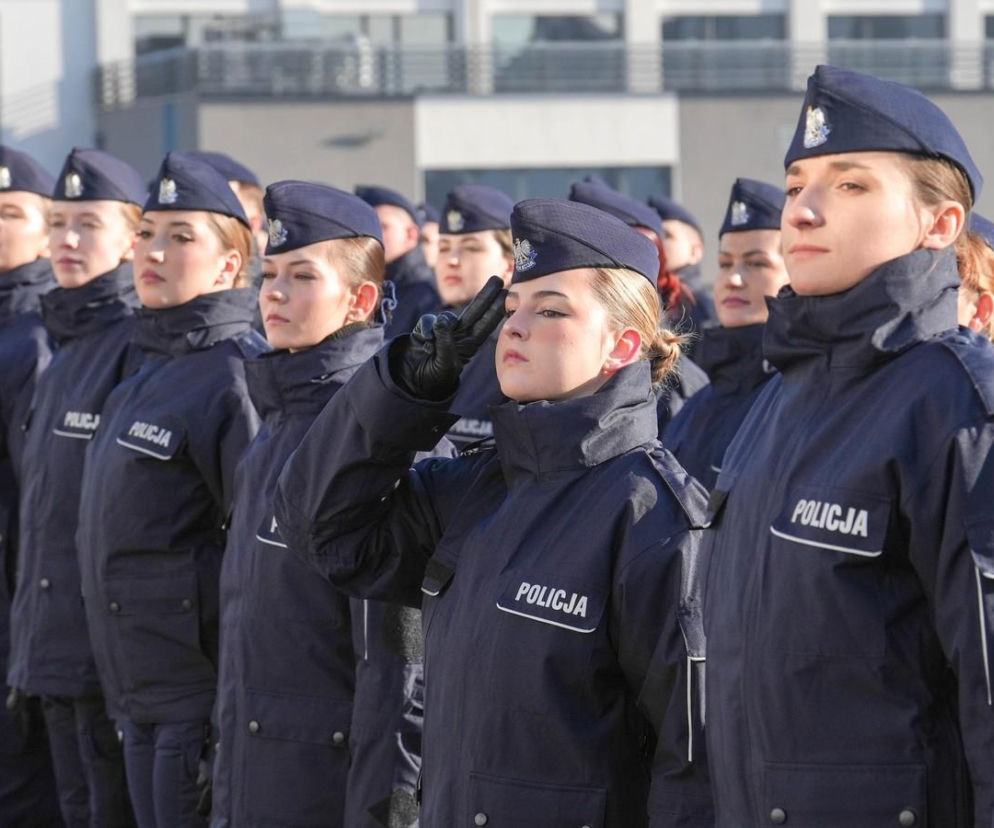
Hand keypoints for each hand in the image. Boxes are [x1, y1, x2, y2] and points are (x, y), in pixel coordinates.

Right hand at [392, 276, 506, 399]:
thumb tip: (442, 321)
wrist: (413, 378)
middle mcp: (460, 333)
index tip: (507, 295)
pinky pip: (428, 321)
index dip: (496, 309)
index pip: (486, 324)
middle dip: (487, 294)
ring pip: (448, 316)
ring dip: (443, 325)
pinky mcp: (427, 327)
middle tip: (498, 279)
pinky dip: (426, 330)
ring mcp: (444, 328)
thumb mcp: (445, 363)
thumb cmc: (435, 375)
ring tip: (433, 347)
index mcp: (471, 344)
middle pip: (475, 310)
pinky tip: (424, 344)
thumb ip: (445, 342)